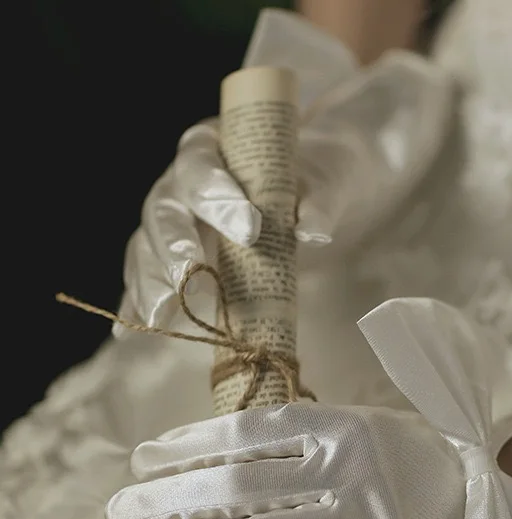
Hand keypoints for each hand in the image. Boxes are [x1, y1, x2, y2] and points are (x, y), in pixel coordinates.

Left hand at [107, 298, 511, 518]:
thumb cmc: (434, 452)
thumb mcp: (376, 424)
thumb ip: (316, 429)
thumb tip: (245, 438)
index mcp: (344, 422)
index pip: (249, 429)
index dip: (191, 443)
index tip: (143, 459)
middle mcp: (348, 464)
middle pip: (240, 482)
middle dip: (171, 498)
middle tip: (117, 515)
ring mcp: (368, 516)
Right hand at [117, 9, 452, 334]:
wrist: (319, 192)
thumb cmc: (322, 176)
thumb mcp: (332, 179)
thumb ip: (322, 199)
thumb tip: (312, 229)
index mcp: (214, 149)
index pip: (202, 165)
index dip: (216, 195)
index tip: (248, 228)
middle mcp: (183, 183)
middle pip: (163, 209)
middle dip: (173, 243)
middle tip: (189, 274)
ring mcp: (177, 223)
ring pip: (146, 245)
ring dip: (151, 279)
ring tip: (161, 313)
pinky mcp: (179, 259)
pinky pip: (151, 278)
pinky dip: (140, 302)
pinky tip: (132, 329)